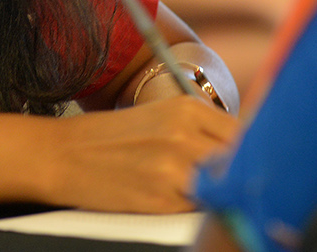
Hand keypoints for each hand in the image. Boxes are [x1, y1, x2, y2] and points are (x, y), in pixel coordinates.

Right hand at [42, 97, 238, 212]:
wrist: (62, 155)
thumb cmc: (112, 138)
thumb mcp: (161, 118)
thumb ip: (202, 131)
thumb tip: (245, 151)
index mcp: (188, 108)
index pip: (247, 133)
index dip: (252, 152)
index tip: (255, 163)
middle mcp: (185, 134)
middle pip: (240, 160)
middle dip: (240, 174)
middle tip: (235, 183)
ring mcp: (174, 167)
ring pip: (224, 186)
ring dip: (220, 193)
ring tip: (204, 193)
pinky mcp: (161, 198)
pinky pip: (198, 209)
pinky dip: (196, 209)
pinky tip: (178, 202)